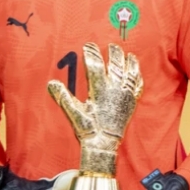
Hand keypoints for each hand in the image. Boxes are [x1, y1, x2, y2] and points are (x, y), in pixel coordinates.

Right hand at [47, 43, 142, 176]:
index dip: (91, 54)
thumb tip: (51, 83)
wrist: (104, 144)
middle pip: (116, 65)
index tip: (88, 45)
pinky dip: (137, 74)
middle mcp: (114, 90)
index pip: (95, 66)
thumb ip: (62, 97)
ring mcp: (125, 95)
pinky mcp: (132, 101)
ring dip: (127, 61)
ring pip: (129, 72)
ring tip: (126, 53)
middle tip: (109, 45)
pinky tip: (136, 68)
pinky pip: (137, 84)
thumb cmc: (88, 128)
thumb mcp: (73, 113)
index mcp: (99, 90)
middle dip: (113, 53)